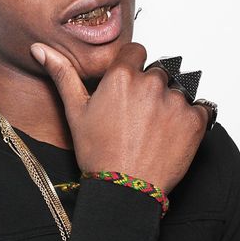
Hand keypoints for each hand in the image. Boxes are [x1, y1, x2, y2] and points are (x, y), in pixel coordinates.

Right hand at [30, 42, 210, 193]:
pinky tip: (171, 137)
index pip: (136, 52)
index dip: (132, 69)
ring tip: (154, 131)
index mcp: (122, 76)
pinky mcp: (195, 120)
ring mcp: (175, 101)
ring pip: (177, 91)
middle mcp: (151, 83)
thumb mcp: (75, 112)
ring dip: (169, 105)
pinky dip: (189, 120)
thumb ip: (63, 75)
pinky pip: (199, 109)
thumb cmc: (99, 153)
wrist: (125, 191)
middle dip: (150, 90)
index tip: (129, 89)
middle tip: (138, 118)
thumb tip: (41, 49)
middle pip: (157, 73)